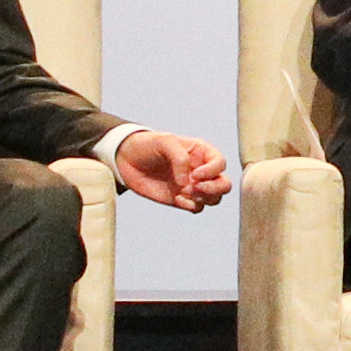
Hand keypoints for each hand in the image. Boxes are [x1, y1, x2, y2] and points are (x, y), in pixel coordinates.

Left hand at [115, 130, 231, 212]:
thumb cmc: (147, 145)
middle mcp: (201, 170)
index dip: (212, 171)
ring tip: (184, 193)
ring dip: (203, 199)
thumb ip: (179, 158)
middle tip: (195, 188)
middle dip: (214, 188)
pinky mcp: (182, 199)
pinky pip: (197, 208)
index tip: (195, 174)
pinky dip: (191, 206)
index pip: (220, 164)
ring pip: (214, 198)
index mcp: (202, 153)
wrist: (126, 159)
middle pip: (224, 184)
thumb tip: (187, 182)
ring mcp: (192, 186)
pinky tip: (177, 198)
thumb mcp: (164, 142)